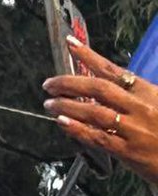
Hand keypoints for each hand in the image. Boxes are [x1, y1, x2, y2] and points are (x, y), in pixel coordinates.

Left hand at [42, 37, 157, 186]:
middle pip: (98, 89)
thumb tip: (102, 84)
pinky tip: (61, 122)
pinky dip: (77, 128)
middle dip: (69, 84)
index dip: (89, 56)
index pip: (113, 70)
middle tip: (49, 84)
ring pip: (94, 112)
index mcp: (148, 91)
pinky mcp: (128, 151)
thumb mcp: (157, 101)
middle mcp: (140, 107)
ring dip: (67, 106)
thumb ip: (133, 93)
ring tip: (50, 104)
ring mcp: (133, 129)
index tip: (71, 44)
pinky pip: (97, 137)